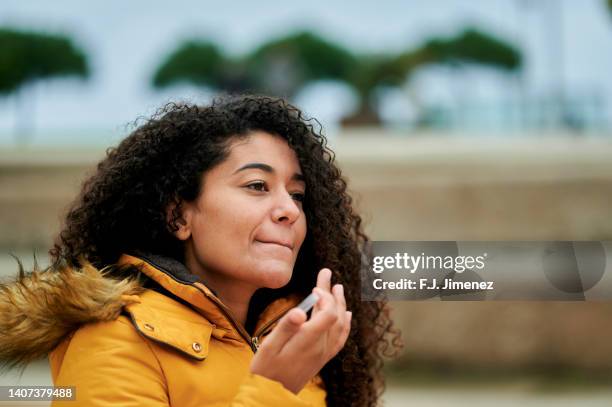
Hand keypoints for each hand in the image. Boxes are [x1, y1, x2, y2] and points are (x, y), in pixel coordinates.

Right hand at [249, 268, 351, 393]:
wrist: (270, 397)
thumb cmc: (265, 370)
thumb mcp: (269, 347)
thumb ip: (285, 327)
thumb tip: (300, 311)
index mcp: (308, 340)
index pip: (327, 312)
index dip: (325, 294)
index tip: (316, 283)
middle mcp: (320, 347)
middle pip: (334, 315)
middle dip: (332, 293)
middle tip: (326, 273)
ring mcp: (323, 354)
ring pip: (340, 325)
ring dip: (340, 305)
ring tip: (338, 288)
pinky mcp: (321, 359)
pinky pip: (340, 340)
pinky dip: (345, 325)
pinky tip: (347, 316)